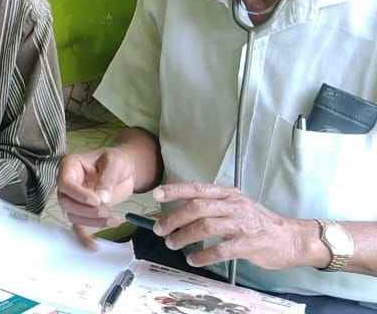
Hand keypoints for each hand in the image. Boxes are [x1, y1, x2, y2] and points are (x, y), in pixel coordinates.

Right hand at [57, 147, 136, 246]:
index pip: (65, 183)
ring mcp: (74, 199)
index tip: (97, 201)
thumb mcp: (115, 163)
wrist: (125, 169)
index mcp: (70, 167)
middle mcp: (68, 184)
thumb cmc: (117, 161)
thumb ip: (107, 178)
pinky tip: (93, 245)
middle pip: (66, 202)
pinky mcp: (83, 211)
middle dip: (86, 211)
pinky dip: (84, 237)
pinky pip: (78, 226)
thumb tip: (101, 199)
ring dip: (91, 222)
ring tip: (114, 220)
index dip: (79, 195)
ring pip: (72, 216)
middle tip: (106, 211)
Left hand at [153, 182, 325, 269]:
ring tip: (173, 244)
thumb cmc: (257, 223)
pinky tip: (194, 259)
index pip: (197, 188)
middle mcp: (234, 205)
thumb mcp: (235, 206)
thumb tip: (177, 213)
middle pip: (197, 208)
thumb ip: (210, 207)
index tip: (157, 195)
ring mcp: (243, 224)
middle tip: (160, 229)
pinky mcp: (249, 244)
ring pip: (206, 226)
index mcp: (228, 194)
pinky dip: (203, 255)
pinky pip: (221, 250)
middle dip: (174, 218)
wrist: (291, 239)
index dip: (175, 191)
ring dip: (185, 236)